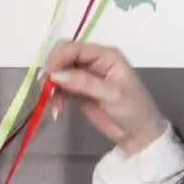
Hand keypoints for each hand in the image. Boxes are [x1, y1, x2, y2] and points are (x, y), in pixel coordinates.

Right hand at [45, 41, 168, 155]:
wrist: (138, 134)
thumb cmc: (133, 110)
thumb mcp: (112, 94)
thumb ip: (84, 82)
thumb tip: (56, 74)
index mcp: (106, 55)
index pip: (75, 48)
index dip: (59, 57)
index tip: (49, 74)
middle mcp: (94, 61)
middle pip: (64, 57)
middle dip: (53, 70)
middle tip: (45, 88)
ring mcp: (85, 76)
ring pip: (59, 73)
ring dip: (52, 87)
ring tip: (53, 104)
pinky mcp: (79, 91)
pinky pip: (61, 88)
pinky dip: (56, 97)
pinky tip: (57, 109)